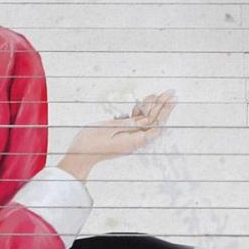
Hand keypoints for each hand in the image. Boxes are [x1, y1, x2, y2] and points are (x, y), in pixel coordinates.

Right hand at [58, 90, 176, 181]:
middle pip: (153, 123)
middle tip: (170, 92)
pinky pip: (134, 124)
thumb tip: (147, 119)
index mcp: (133, 142)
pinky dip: (139, 113)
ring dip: (151, 109)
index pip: (155, 126)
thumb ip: (128, 123)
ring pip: (144, 122)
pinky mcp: (122, 137)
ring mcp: (128, 139)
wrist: (77, 156)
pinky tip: (141, 103)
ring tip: (158, 94)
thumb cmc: (90, 142)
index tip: (170, 99)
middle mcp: (134, 142)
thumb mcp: (108, 129)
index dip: (165, 112)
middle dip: (162, 107)